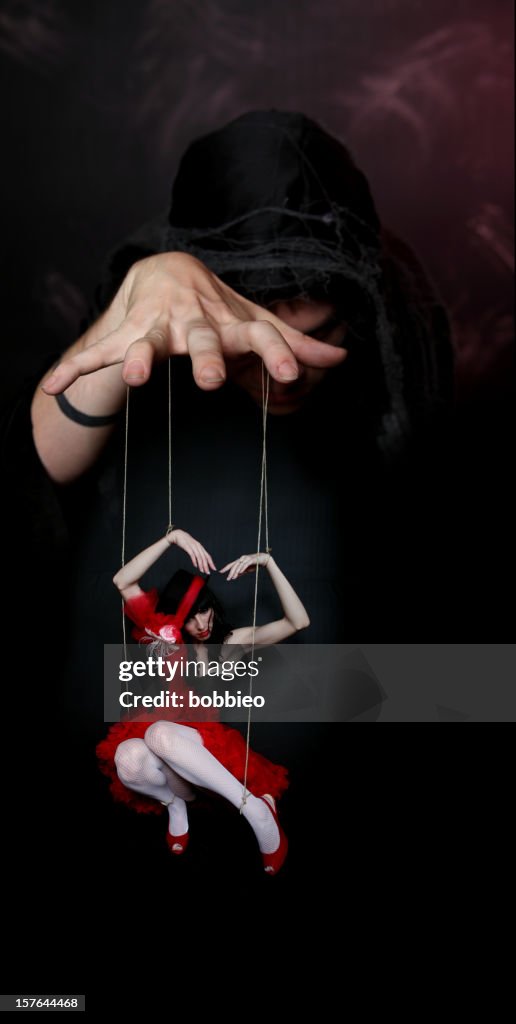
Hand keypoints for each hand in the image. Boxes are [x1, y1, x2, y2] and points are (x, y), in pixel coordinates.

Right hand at [41, 252, 345, 394]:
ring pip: (147, 341)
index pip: (258, 336)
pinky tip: (55, 384)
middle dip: (205, 359)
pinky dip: (77, 367)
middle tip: (211, 381)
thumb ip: (294, 343)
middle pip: (201, 340)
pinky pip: (100, 352)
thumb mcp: (255, 323)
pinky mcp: (125, 334)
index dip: (277, 353)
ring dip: (138, 356)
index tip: (291, 375)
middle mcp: (194, 322)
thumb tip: (343, 358)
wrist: (163, 272)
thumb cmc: (215, 306)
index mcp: (228, 321)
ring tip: (134, 376)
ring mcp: (157, 326)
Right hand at [167, 529, 215, 573]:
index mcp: (200, 547)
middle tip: (208, 572)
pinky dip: (194, 560)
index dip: (211, 563)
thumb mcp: (193, 547)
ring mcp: (193, 546)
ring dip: (201, 565)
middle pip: (204, 557)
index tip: (214, 568)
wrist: (178, 535)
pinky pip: (192, 555)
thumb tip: (200, 560)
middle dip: (207, 566)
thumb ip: (197, 552)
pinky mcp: (188, 547)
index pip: (208, 556)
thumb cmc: (185, 542)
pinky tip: (195, 565)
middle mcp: (198, 547)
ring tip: (202, 570)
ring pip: (199, 557)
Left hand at [219, 553, 270, 580]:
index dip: (225, 568)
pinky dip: (242, 568)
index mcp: (239, 561)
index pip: (231, 565)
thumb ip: (240, 572)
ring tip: (233, 577)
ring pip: (239, 565)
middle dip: (230, 572)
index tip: (221, 572)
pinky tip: (240, 572)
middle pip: (234, 566)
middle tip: (228, 578)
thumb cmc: (254, 564)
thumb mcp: (246, 569)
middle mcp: (241, 559)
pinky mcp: (251, 559)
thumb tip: (234, 576)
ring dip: (236, 571)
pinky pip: (245, 564)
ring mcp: (246, 559)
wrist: (263, 559)